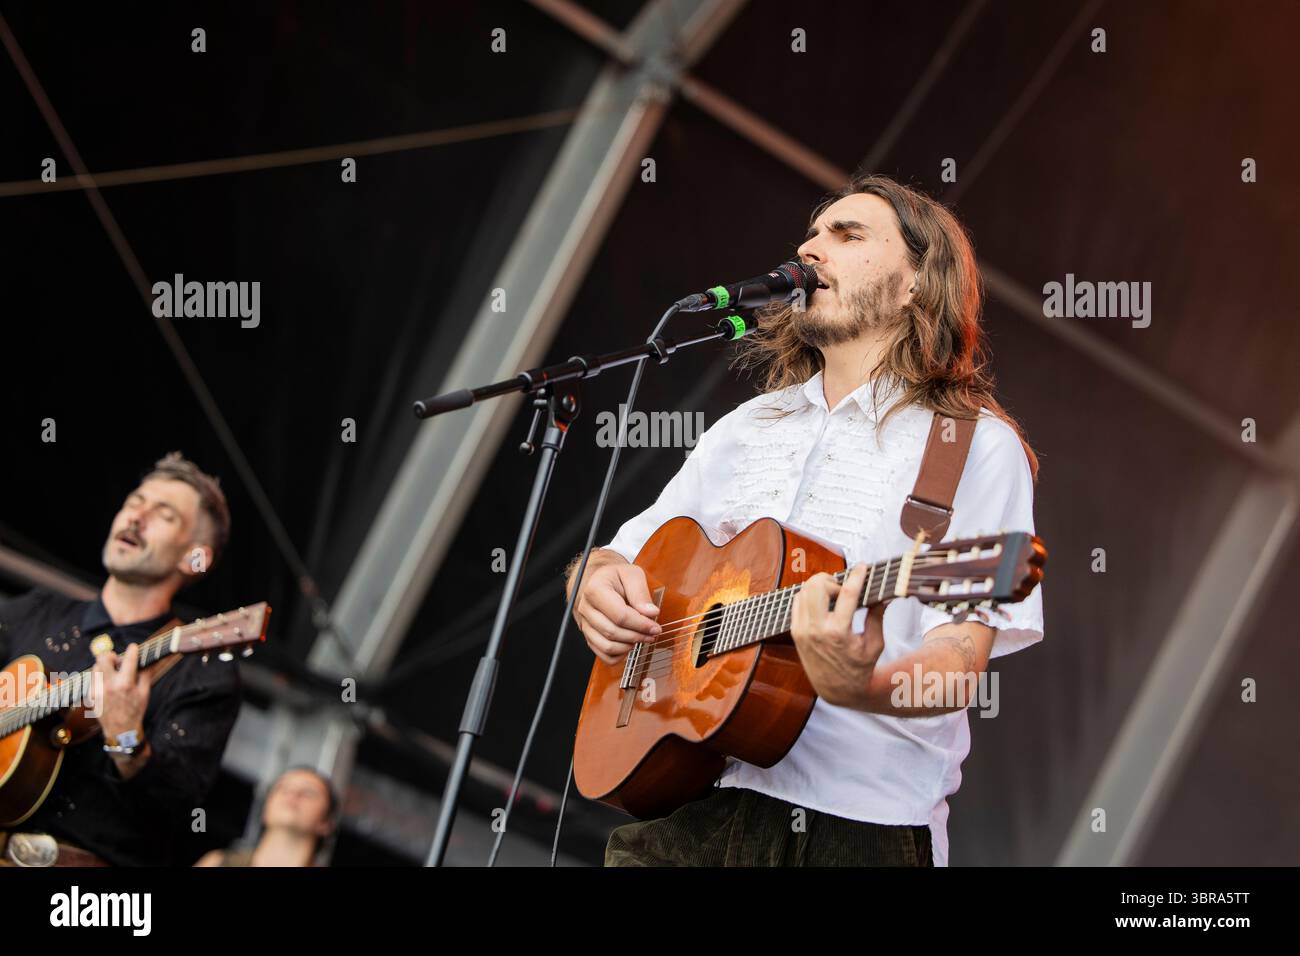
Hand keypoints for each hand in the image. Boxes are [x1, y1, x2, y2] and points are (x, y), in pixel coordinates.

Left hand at [86, 642, 150, 738]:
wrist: (120, 730)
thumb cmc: (135, 711)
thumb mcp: (145, 693)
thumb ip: (145, 674)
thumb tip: (147, 660)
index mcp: (125, 684)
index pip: (128, 659)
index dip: (132, 649)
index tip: (133, 647)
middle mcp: (109, 686)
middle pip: (103, 658)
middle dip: (111, 655)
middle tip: (116, 659)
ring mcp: (97, 691)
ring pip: (95, 667)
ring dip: (104, 666)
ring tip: (112, 673)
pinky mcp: (90, 695)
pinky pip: (92, 679)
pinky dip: (100, 678)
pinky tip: (107, 685)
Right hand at [574, 562, 660, 664]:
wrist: (600, 581)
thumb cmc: (616, 577)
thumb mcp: (631, 574)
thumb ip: (640, 592)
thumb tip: (650, 612)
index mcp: (595, 589)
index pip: (619, 615)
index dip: (640, 624)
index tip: (655, 626)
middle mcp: (586, 608)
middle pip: (613, 632)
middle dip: (637, 635)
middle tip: (652, 632)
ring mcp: (585, 624)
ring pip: (607, 646)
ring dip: (629, 646)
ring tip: (642, 637)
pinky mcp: (588, 635)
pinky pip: (603, 654)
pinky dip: (619, 655)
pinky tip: (629, 644)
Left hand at [789, 564, 886, 708]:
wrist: (836, 689)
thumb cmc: (859, 667)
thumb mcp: (875, 643)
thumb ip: (877, 616)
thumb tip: (886, 593)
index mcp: (838, 633)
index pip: (847, 594)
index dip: (856, 576)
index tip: (862, 566)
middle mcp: (816, 630)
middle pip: (816, 585)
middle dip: (832, 579)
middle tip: (844, 588)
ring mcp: (802, 630)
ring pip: (804, 590)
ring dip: (820, 587)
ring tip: (835, 596)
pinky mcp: (795, 631)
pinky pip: (797, 601)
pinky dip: (810, 596)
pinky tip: (824, 603)